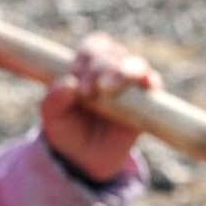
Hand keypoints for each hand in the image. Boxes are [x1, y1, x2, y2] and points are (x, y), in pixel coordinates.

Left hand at [38, 32, 159, 182]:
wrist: (88, 157)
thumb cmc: (68, 129)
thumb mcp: (53, 117)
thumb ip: (54, 99)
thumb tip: (68, 84)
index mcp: (85, 65)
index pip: (92, 48)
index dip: (87, 60)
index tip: (81, 87)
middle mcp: (110, 68)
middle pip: (112, 52)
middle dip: (102, 68)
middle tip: (89, 91)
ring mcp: (130, 81)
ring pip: (134, 63)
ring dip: (123, 71)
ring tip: (108, 89)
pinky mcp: (147, 98)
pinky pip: (152, 82)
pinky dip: (148, 81)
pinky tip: (143, 86)